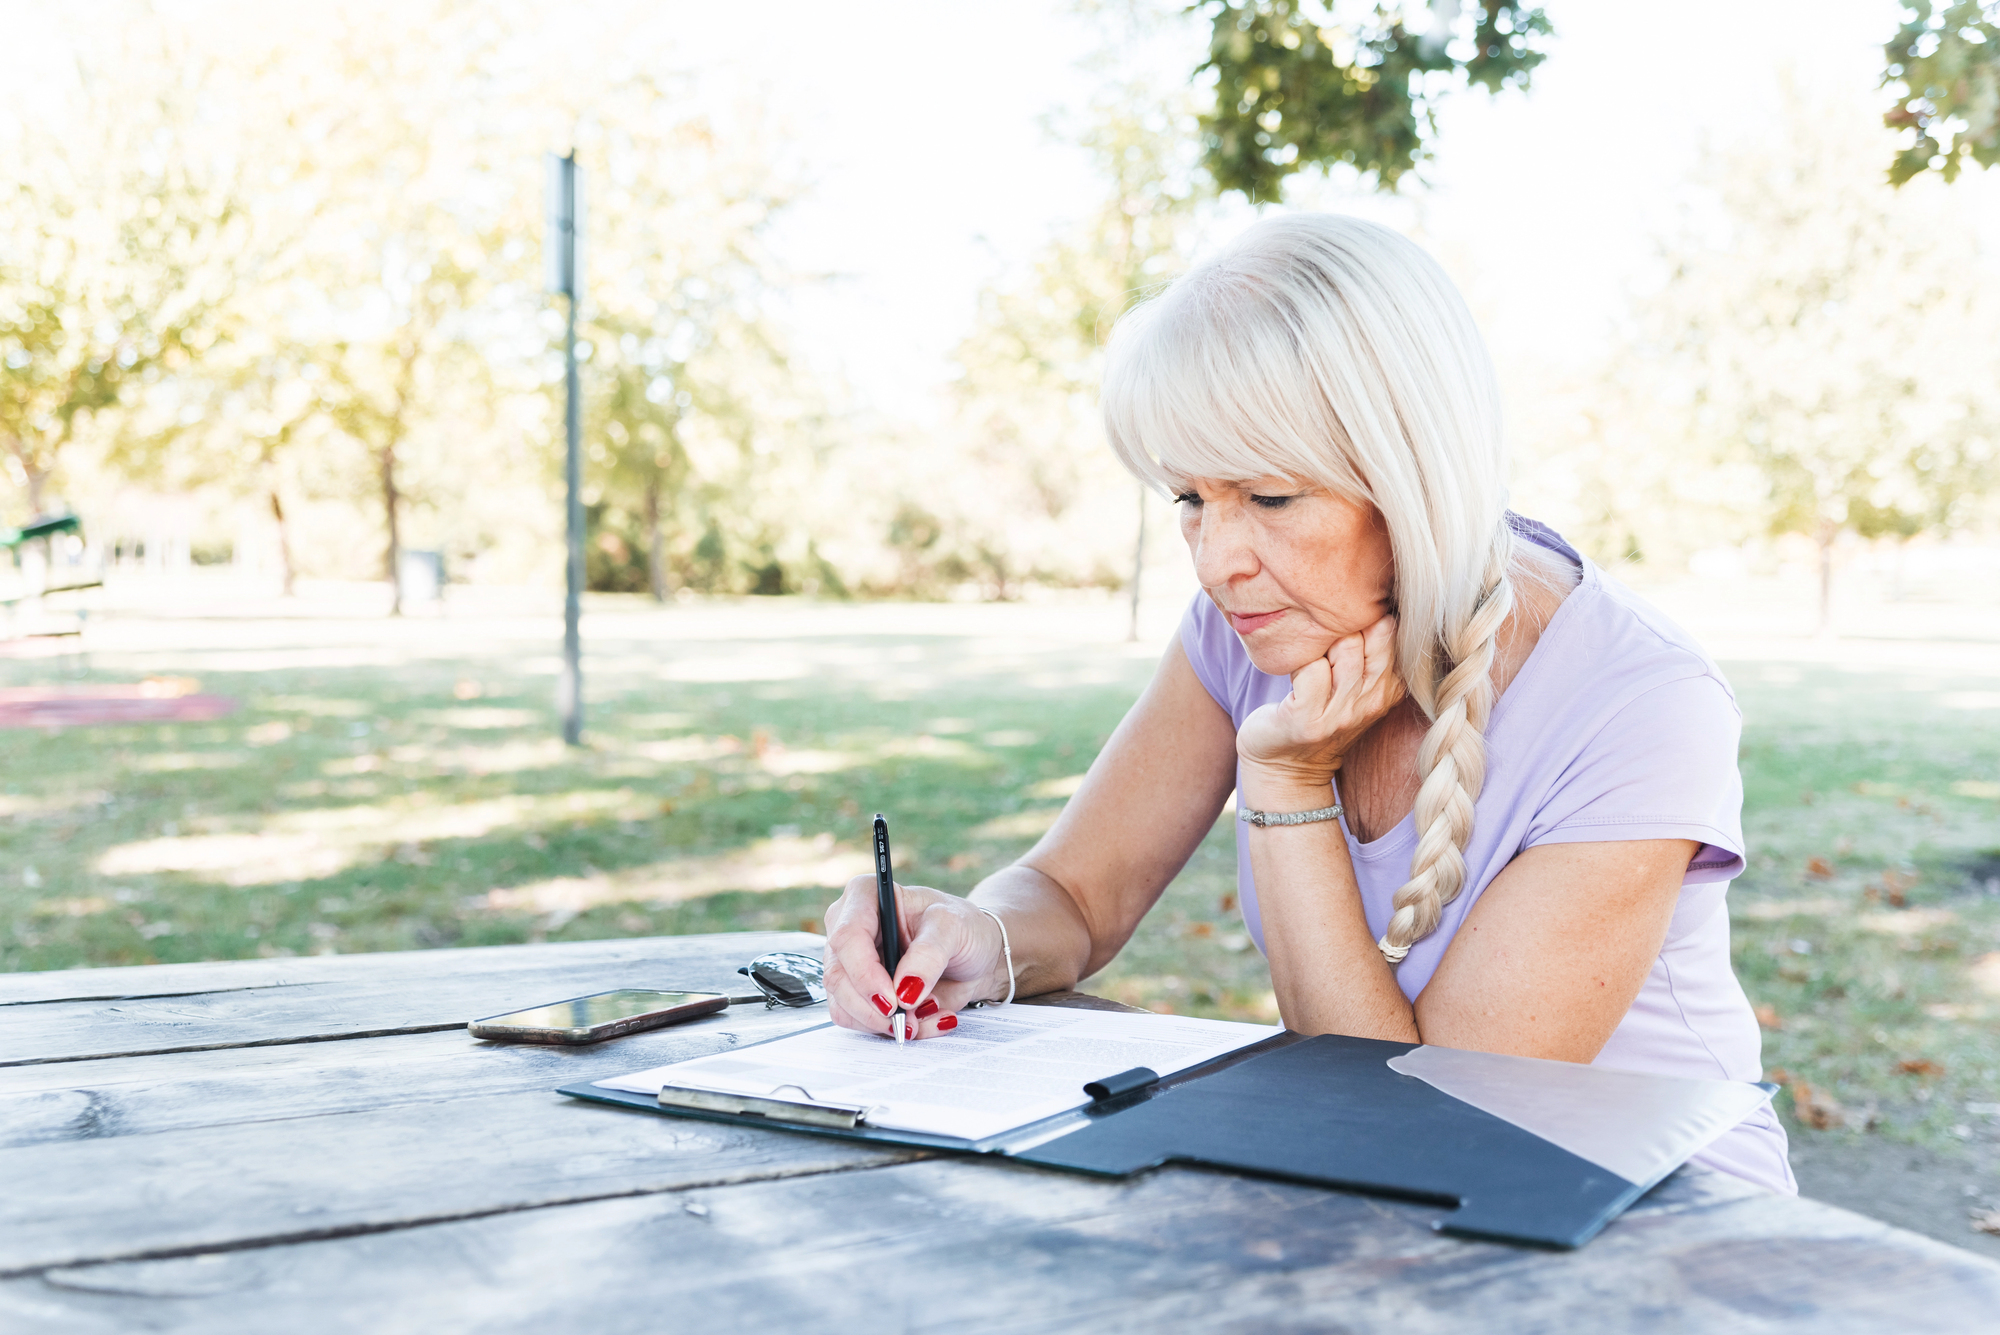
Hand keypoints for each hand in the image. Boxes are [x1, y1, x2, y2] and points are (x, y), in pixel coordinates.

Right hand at [821, 876, 1006, 1038]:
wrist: (975, 956)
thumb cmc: (963, 928)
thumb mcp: (954, 928)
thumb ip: (929, 954)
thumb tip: (904, 989)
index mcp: (866, 896)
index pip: (847, 936)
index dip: (865, 973)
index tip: (894, 999)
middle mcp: (849, 928)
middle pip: (837, 976)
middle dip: (873, 1007)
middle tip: (908, 1020)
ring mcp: (850, 964)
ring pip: (842, 1005)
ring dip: (883, 1023)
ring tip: (925, 1016)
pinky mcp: (857, 993)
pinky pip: (859, 1022)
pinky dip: (890, 1029)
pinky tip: (922, 1020)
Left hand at [1235, 613, 1403, 802]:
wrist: (1282, 767)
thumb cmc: (1314, 712)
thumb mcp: (1352, 684)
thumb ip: (1370, 649)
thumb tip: (1379, 599)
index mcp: (1390, 688)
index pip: (1397, 632)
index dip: (1369, 617)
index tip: (1345, 623)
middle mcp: (1372, 701)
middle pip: (1374, 632)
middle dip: (1344, 626)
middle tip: (1323, 645)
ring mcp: (1342, 714)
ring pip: (1344, 646)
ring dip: (1319, 644)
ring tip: (1309, 663)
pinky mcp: (1308, 720)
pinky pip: (1310, 668)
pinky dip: (1295, 664)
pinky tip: (1291, 679)